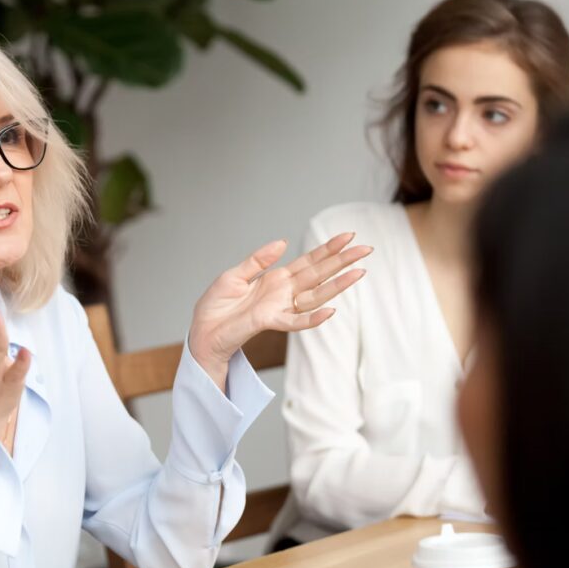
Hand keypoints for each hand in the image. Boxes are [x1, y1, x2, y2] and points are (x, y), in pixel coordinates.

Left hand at [188, 233, 371, 380]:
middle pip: (319, 275)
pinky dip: (313, 318)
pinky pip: (296, 322)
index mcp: (276, 279)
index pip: (308, 261)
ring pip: (315, 296)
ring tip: (360, 272)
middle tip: (366, 249)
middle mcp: (283, 293)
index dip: (328, 249)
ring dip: (337, 285)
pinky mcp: (269, 322)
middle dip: (342, 261)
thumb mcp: (234, 276)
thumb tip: (282, 242)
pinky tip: (331, 311)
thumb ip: (258, 260)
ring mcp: (279, 308)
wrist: (202, 332)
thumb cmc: (216, 307)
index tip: (348, 236)